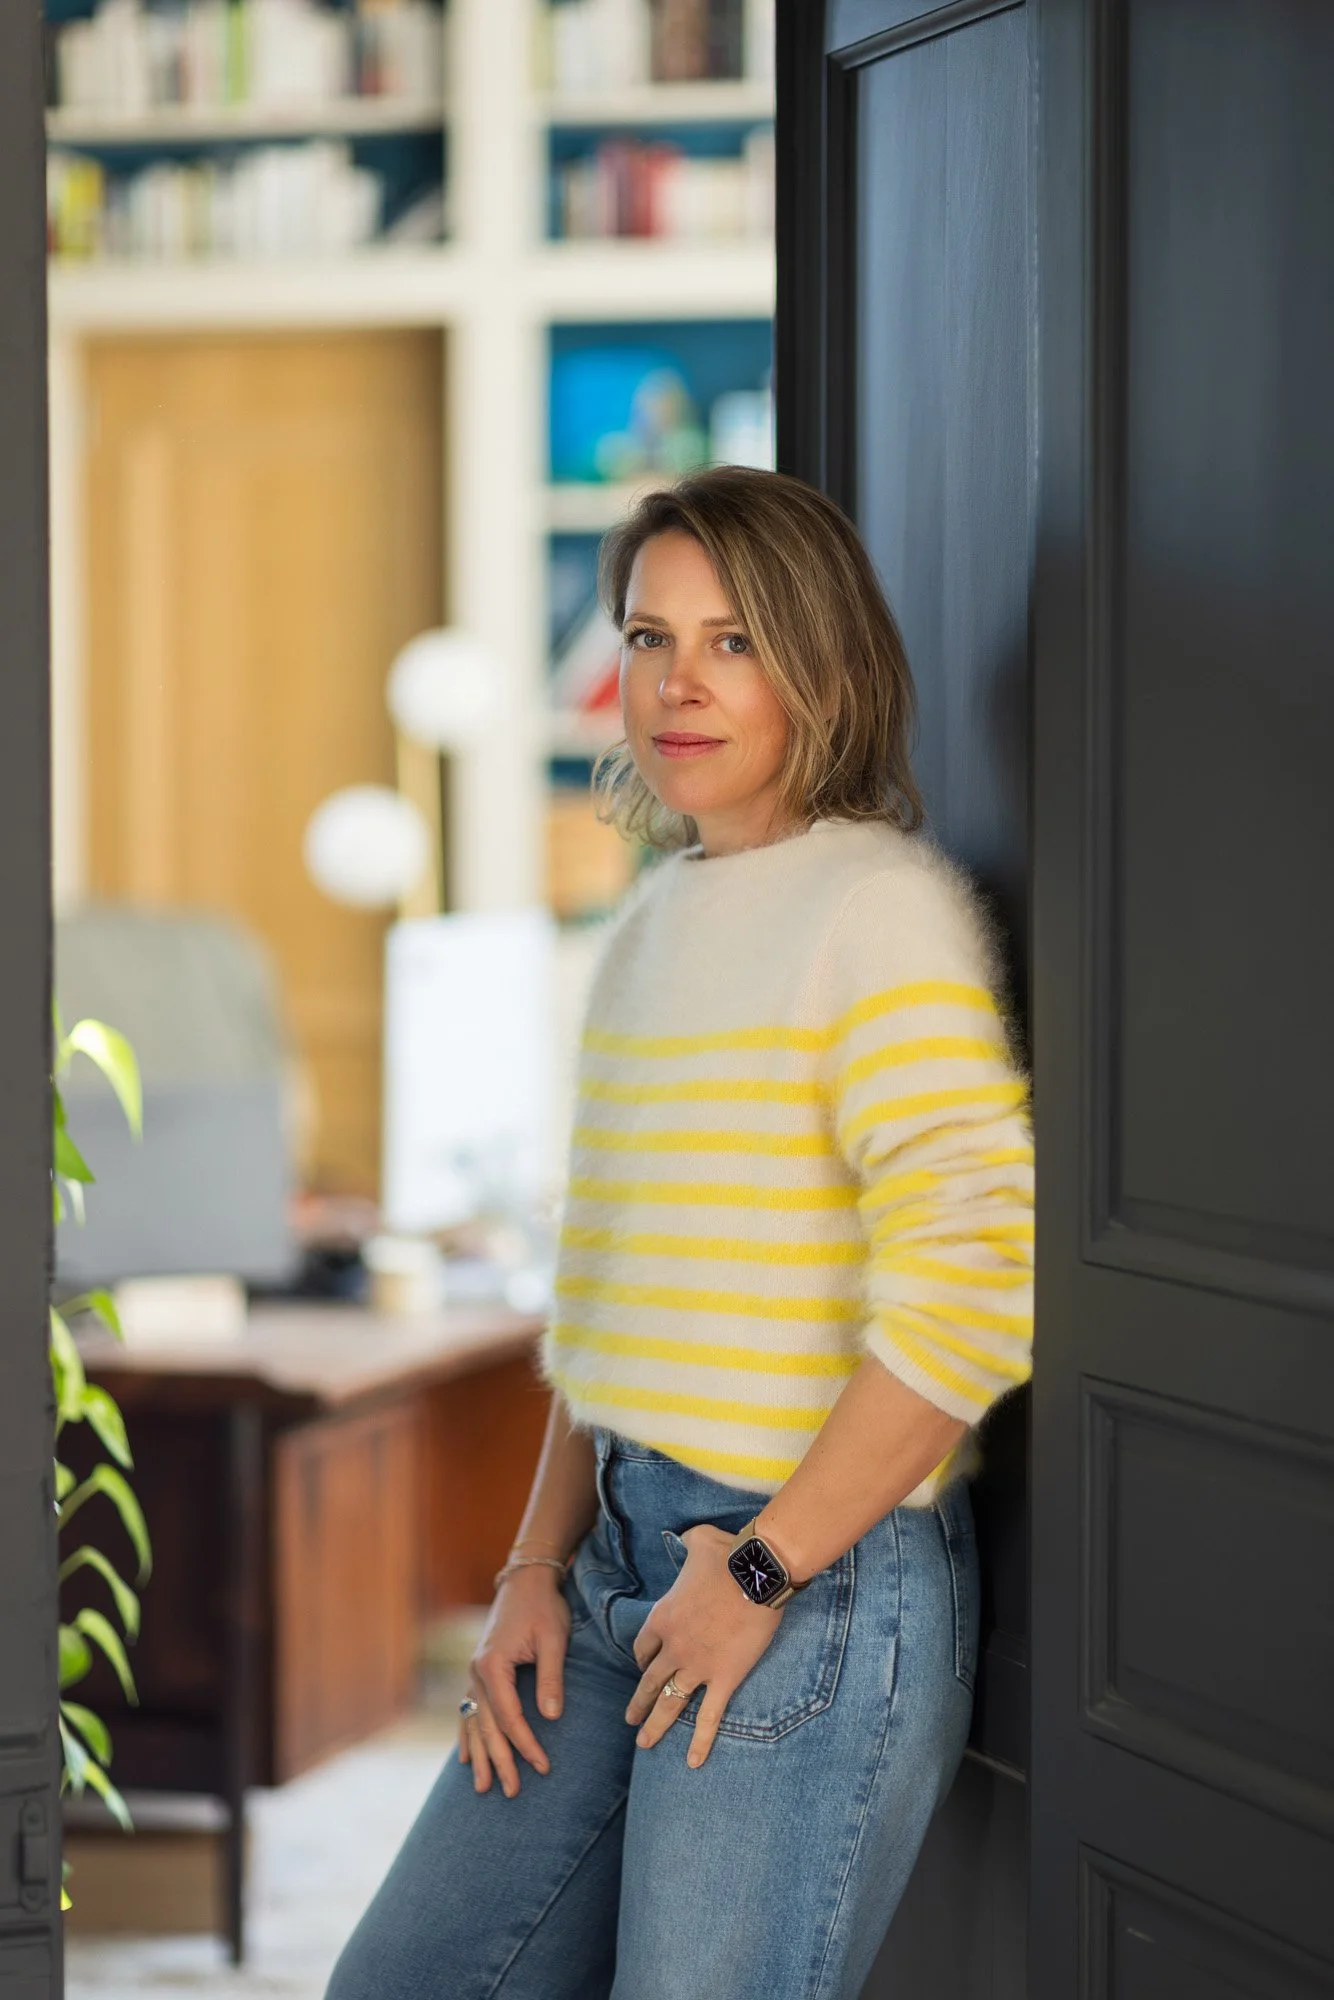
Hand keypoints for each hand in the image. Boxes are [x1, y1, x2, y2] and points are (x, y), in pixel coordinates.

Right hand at [460, 1566, 568, 1797]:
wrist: (526, 1579)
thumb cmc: (543, 1606)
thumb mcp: (553, 1638)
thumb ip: (551, 1677)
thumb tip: (551, 1717)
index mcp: (493, 1664)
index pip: (509, 1716)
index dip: (525, 1744)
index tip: (542, 1767)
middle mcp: (476, 1671)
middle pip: (486, 1726)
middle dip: (499, 1760)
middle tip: (512, 1792)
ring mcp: (474, 1672)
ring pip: (473, 1721)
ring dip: (478, 1754)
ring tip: (482, 1786)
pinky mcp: (479, 1670)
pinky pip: (469, 1709)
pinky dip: (467, 1733)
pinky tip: (464, 1755)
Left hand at [625, 1525, 782, 1768]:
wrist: (755, 1571)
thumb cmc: (728, 1553)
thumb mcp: (698, 1540)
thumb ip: (687, 1542)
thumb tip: (687, 1536)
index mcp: (663, 1617)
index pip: (643, 1647)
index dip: (642, 1660)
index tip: (643, 1668)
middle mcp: (673, 1647)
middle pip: (649, 1681)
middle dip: (638, 1702)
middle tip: (630, 1721)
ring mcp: (697, 1666)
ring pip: (669, 1704)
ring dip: (655, 1725)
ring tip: (644, 1744)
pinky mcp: (724, 1678)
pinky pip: (709, 1716)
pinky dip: (700, 1741)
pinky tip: (693, 1762)